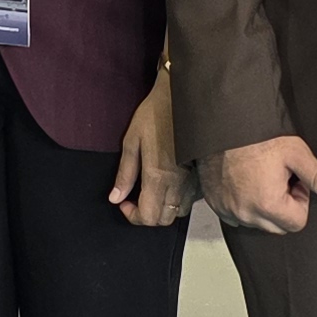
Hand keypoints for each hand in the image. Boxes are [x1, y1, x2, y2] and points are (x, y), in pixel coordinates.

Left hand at [107, 76, 190, 228]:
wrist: (183, 97)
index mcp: (158, 176)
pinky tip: (168, 185)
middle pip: (164, 219)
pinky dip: (177, 201)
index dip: (133, 216)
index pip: (148, 217)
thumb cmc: (154, 115)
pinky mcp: (200, 173)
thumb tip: (115, 198)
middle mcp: (178, 184)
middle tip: (136, 198)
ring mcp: (192, 180)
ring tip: (152, 192)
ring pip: (179, 212)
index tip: (124, 201)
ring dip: (164, 209)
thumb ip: (125, 173)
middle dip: (147, 215)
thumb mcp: (132, 140)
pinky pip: (190, 199)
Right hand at [206, 133, 316, 233]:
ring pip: (257, 222)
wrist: (224, 123)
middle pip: (278, 227)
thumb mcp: (296, 153)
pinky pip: (236, 216)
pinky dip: (243, 204)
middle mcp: (245, 213)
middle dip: (282, 206)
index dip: (300, 201)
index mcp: (268, 204)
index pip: (298, 223)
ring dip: (263, 206)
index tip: (293, 181)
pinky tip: (244, 182)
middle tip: (277, 178)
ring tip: (260, 177)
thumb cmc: (257, 136)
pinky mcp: (215, 204)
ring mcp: (227, 210)